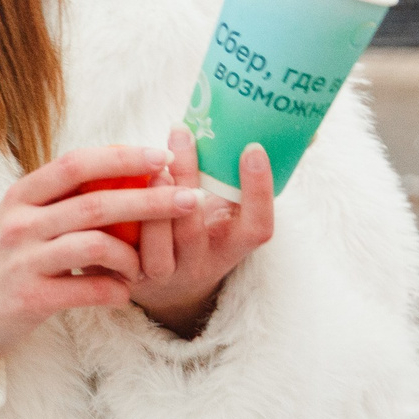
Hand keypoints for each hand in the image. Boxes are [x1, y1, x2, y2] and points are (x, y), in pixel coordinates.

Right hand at [0, 145, 195, 368]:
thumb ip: (62, 198)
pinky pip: (88, 289)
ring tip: (144, 266)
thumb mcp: (22, 219)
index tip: (162, 156)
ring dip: (133, 254)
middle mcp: (20, 223)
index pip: (76, 164)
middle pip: (96, 203)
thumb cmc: (4, 261)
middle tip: (190, 199)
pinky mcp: (30, 298)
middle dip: (150, 199)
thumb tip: (122, 167)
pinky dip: (115, 290)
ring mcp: (24, 260)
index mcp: (21, 196)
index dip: (122, 157)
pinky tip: (122, 293)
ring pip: (96, 244)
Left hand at [131, 128, 274, 338]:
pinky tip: (111, 185)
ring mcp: (162, 278)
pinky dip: (115, 220)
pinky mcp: (127, 279)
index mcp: (232, 249)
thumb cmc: (202, 230)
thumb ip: (254, 175)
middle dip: (188, 177)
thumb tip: (308, 130)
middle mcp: (200, 268)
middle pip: (194, 230)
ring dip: (150, 203)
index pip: (256, 227)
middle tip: (182, 132)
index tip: (252, 147)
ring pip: (156, 249)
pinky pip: (119, 255)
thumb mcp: (230, 211)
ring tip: (149, 163)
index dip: (258, 191)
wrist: (164, 288)